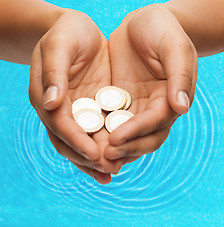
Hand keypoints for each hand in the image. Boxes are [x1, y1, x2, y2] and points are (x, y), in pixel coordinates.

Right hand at [29, 11, 124, 183]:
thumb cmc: (67, 32)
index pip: (61, 125)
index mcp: (47, 97)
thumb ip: (54, 73)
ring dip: (97, 160)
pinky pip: (98, 131)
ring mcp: (77, 111)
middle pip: (70, 141)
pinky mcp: (93, 108)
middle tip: (109, 169)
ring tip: (113, 172)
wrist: (78, 31)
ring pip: (84, 141)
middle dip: (88, 157)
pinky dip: (106, 146)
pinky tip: (118, 158)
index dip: (77, 140)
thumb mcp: (59, 45)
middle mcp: (60, 110)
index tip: (95, 153)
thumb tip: (51, 104)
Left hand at [105, 5, 197, 164]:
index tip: (116, 138)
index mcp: (170, 98)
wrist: (142, 24)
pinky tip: (89, 140)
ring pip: (128, 135)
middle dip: (126, 148)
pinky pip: (111, 122)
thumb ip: (180, 76)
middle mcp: (154, 108)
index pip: (156, 122)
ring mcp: (136, 107)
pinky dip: (103, 134)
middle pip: (144, 137)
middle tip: (105, 156)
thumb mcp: (174, 47)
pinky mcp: (120, 103)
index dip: (137, 131)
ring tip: (95, 157)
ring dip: (114, 148)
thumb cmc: (161, 30)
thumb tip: (181, 108)